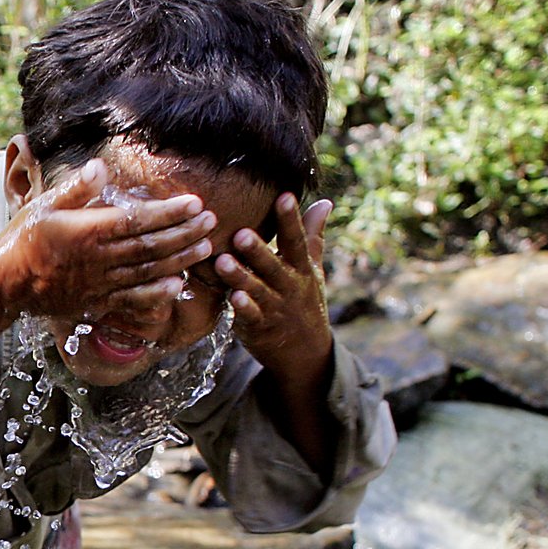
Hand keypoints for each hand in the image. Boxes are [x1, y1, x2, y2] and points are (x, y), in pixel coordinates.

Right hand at [0, 159, 218, 323]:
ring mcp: (100, 284)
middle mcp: (98, 260)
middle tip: (211, 221)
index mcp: (87, 231)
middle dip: (185, 233)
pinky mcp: (97, 303)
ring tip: (205, 247)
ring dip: (180, 259)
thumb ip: (77, 187)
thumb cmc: (23, 239)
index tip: (195, 203)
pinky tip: (178, 285)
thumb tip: (102, 165)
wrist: (4, 285)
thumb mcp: (44, 205)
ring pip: (149, 272)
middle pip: (151, 246)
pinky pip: (133, 301)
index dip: (170, 212)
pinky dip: (157, 294)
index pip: (138, 220)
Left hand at [215, 192, 335, 387]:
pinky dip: (242, 308)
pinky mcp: (258, 327)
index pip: (296, 241)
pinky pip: (250, 317)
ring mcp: (274, 308)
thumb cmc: (305, 301)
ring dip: (240, 277)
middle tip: (241, 233)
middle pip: (273, 266)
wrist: (306, 352)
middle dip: (258, 250)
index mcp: (301, 269)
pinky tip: (232, 297)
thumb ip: (313, 236)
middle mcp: (289, 286)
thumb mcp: (313, 269)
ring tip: (223, 261)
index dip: (291, 220)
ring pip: (257, 291)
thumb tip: (324, 202)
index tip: (285, 196)